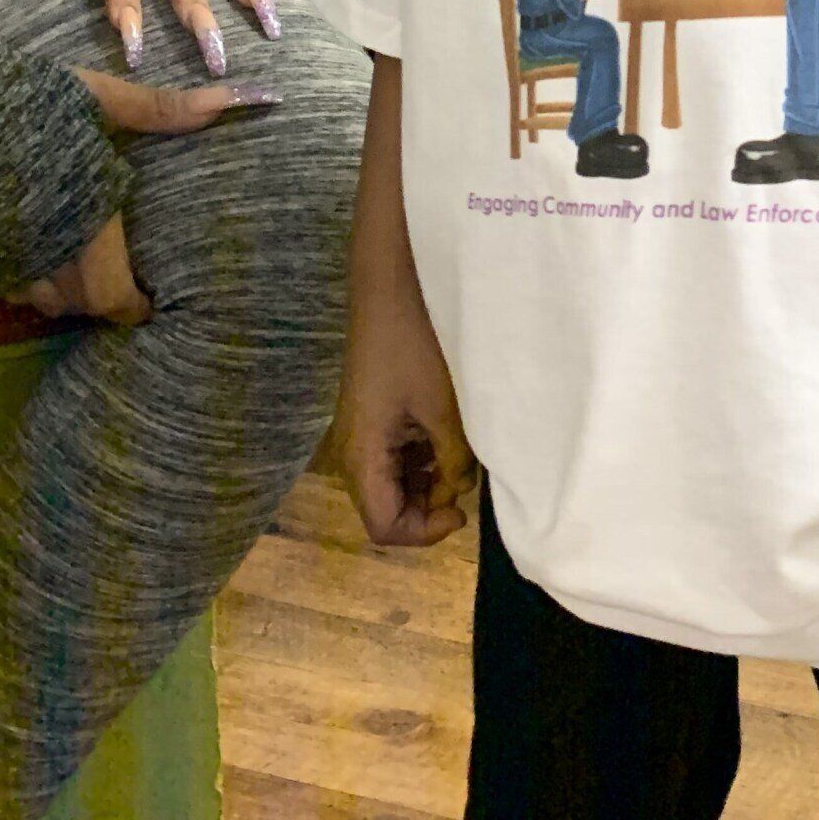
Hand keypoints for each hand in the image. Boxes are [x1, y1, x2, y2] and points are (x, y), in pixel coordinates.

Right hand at [12, 65, 282, 324]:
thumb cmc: (28, 102)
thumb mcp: (100, 99)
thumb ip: (162, 110)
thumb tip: (235, 100)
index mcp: (87, 227)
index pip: (114, 299)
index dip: (134, 307)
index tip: (152, 300)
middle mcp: (47, 255)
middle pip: (80, 305)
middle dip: (105, 297)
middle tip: (125, 277)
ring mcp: (5, 258)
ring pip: (44, 300)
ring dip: (68, 291)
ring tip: (87, 262)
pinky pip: (11, 285)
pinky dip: (33, 278)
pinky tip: (42, 246)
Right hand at [337, 278, 477, 547]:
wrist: (390, 288)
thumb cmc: (415, 344)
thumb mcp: (444, 409)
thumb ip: (453, 460)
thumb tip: (460, 490)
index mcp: (362, 456)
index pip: (383, 526)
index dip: (424, 532)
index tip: (461, 511)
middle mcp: (353, 451)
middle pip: (385, 509)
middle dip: (427, 507)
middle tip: (465, 482)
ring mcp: (362, 432)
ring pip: (391, 483)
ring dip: (427, 483)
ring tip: (461, 459)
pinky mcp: (373, 415)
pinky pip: (394, 456)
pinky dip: (421, 459)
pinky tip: (448, 438)